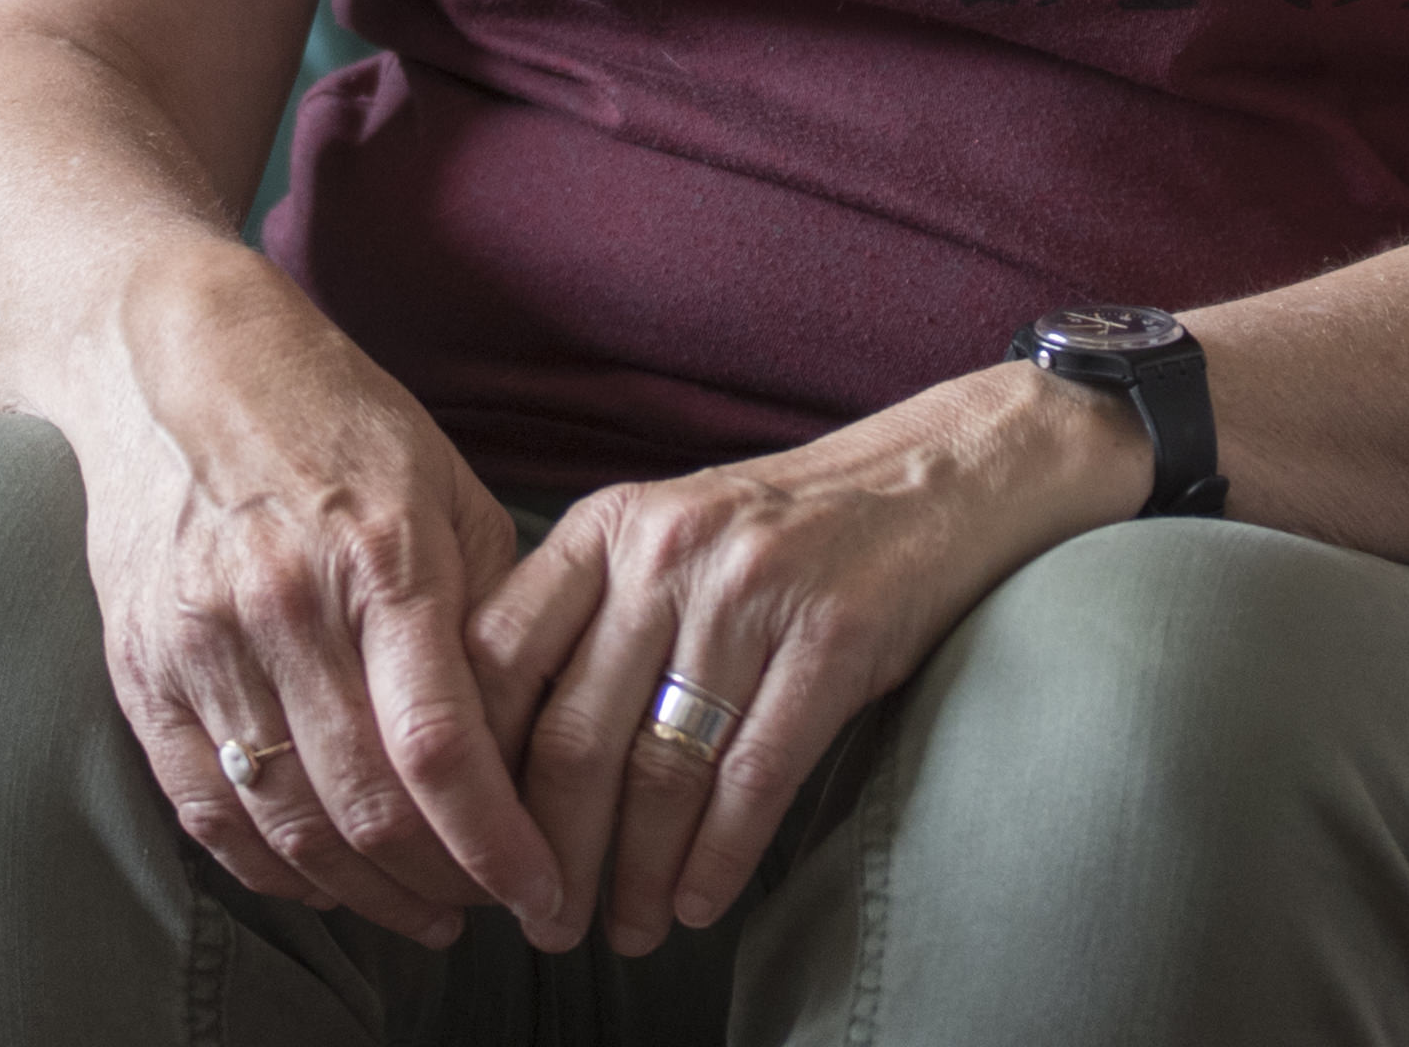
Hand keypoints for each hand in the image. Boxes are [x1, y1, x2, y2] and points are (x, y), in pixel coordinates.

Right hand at [60, 246, 571, 948]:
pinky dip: (275, 871)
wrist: (167, 364)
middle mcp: (283, 606)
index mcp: (379, 555)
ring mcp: (201, 644)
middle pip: (369, 806)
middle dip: (446, 885)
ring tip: (427, 912)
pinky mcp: (142, 673)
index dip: (497, 843)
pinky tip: (331, 887)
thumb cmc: (332, 419)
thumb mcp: (444, 481)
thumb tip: (542, 735)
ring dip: (369, 896)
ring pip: (292, 826)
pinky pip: (210, 811)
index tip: (544, 892)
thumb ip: (495, 605)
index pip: (442, 747)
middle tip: (495, 908)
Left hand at [460, 364, 1143, 955]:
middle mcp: (666, 550)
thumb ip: (586, 619)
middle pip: (574, 734)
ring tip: (626, 931)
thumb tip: (501, 763)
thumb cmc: (782, 531)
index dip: (475, 771)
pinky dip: (720, 857)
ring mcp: (752, 591)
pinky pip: (757, 775)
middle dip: (551, 853)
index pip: (500, 659)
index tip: (473, 850)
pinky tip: (698, 903)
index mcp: (606, 526)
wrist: (935, 477)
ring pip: (662, 769)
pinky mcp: (834, 636)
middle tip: (544, 925)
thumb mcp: (665, 539)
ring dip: (634, 874)